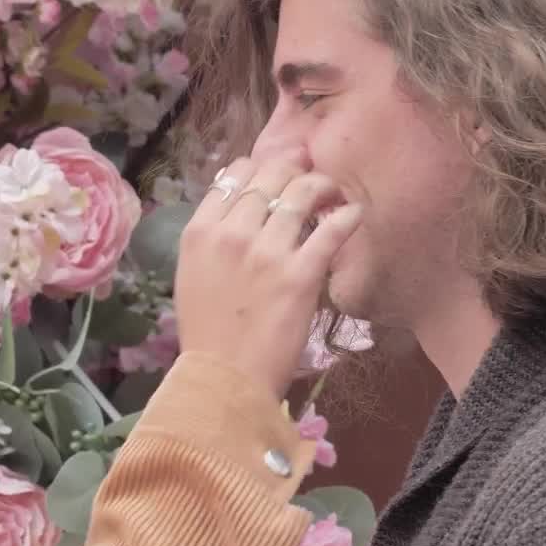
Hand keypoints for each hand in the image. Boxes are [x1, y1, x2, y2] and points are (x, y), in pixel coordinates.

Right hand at [174, 147, 362, 399]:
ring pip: (302, 192)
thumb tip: (238, 204)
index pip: (234, 175)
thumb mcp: (192, 274)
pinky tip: (353, 214)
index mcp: (200, 232)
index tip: (275, 177)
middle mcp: (232, 233)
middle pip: (270, 175)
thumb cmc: (206, 332)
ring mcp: (267, 251)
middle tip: (310, 180)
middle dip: (295, 170)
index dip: (259, 167)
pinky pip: (332, 228)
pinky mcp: (301, 273)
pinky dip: (346, 216)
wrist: (225, 378)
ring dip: (323, 186)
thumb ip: (212, 237)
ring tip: (332, 194)